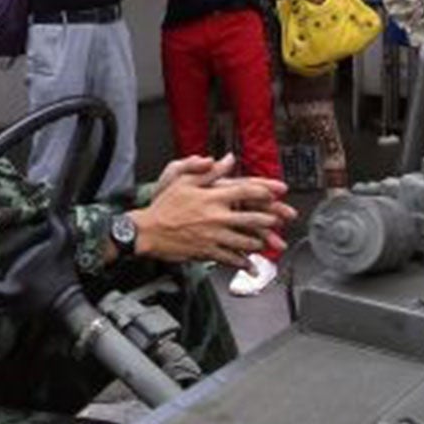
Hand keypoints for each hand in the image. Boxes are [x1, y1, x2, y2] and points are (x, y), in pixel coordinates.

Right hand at [129, 154, 293, 266]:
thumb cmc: (164, 206)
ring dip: (258, 241)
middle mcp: (216, 217)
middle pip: (251, 218)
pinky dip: (243, 262)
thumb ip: (207, 170)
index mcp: (212, 197)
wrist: (147, 231)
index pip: (246, 191)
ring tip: (265, 241)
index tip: (276, 192)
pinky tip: (250, 264)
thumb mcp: (182, 180)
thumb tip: (227, 159)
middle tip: (277, 221)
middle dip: (268, 220)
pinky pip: (230, 258)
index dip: (265, 190)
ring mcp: (213, 236)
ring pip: (244, 241)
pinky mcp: (207, 251)